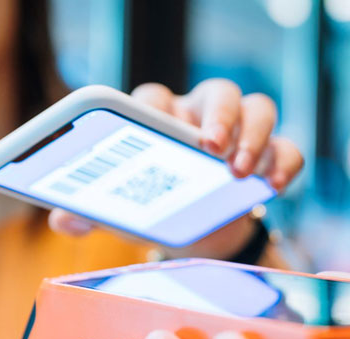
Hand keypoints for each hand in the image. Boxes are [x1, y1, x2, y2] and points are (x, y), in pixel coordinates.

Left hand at [49, 79, 303, 258]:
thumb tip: (61, 220)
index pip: (158, 96)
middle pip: (218, 92)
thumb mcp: (124, 211)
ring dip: (253, 136)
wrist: (199, 236)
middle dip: (217, 115)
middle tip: (210, 145)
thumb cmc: (157, 206)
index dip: (157, 105)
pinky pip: (288, 147)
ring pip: (258, 108)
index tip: (156, 121)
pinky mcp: (270, 158)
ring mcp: (242, 135)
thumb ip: (91, 212)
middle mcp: (203, 116)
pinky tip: (273, 185)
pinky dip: (284, 162)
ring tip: (240, 171)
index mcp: (162, 119)